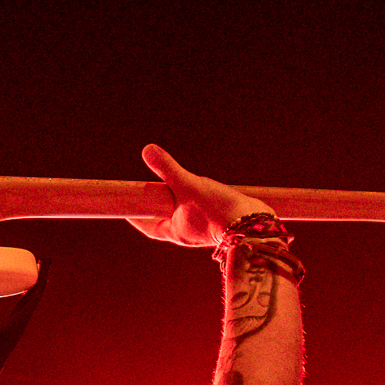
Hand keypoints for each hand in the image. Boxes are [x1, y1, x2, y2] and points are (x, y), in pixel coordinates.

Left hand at [130, 144, 273, 247]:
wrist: (255, 225)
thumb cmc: (218, 210)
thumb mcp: (189, 185)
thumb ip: (168, 169)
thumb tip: (147, 151)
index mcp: (174, 231)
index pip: (148, 225)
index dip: (137, 216)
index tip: (128, 207)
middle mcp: (187, 233)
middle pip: (165, 220)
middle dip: (158, 208)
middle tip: (150, 192)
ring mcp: (203, 229)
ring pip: (185, 215)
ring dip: (179, 203)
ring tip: (175, 187)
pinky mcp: (218, 223)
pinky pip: (201, 211)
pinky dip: (196, 201)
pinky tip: (201, 190)